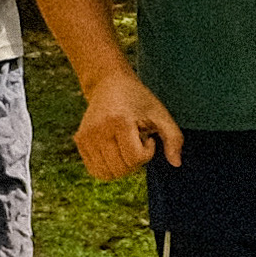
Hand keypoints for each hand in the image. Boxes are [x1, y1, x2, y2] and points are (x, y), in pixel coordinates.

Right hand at [72, 65, 188, 177]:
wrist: (108, 83)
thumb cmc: (139, 99)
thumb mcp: (161, 114)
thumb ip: (174, 138)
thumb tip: (176, 164)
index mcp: (119, 121)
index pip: (135, 158)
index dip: (148, 153)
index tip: (148, 137)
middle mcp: (98, 129)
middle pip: (120, 169)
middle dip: (135, 162)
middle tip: (137, 143)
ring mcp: (86, 136)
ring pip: (106, 173)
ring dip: (121, 167)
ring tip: (125, 147)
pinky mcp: (79, 140)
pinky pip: (95, 170)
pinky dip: (108, 167)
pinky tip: (114, 150)